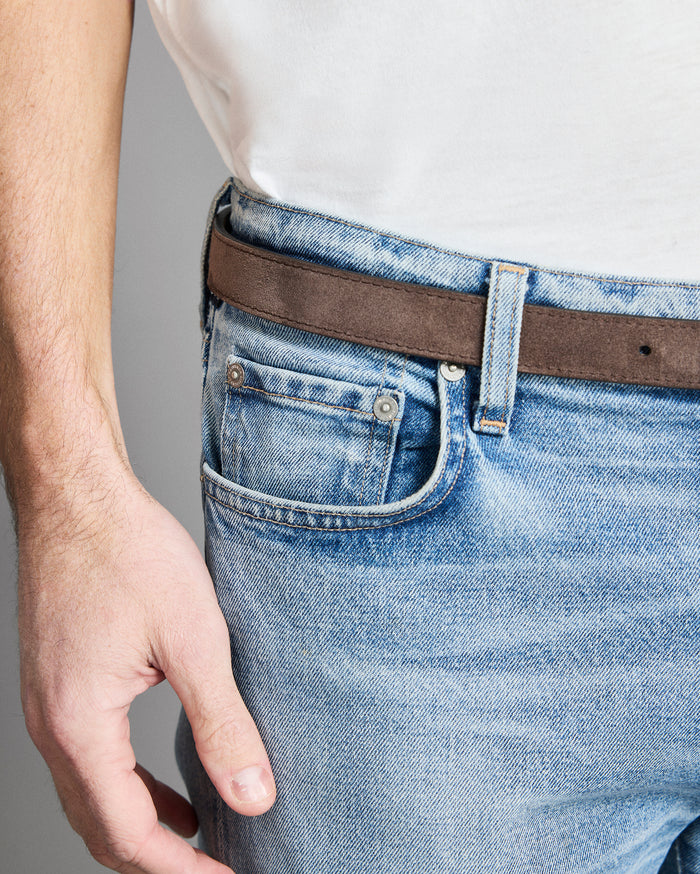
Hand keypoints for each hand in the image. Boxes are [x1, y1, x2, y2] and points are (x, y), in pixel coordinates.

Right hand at [17, 462, 275, 872]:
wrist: (79, 499)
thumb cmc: (129, 554)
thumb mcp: (193, 640)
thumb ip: (222, 724)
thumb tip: (253, 797)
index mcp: (79, 725)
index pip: (128, 833)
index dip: (181, 870)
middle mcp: (51, 726)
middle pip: (101, 827)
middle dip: (160, 860)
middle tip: (217, 867)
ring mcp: (48, 706)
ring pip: (91, 798)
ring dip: (143, 826)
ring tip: (200, 839)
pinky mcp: (59, 684)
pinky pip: (88, 760)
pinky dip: (127, 787)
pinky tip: (165, 783)